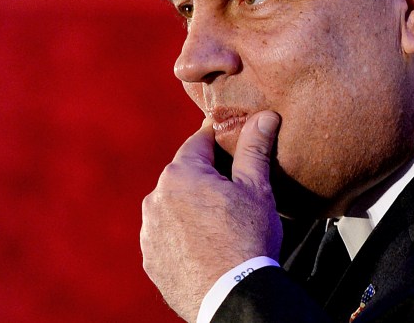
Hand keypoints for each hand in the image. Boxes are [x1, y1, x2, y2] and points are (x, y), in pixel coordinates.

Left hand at [140, 111, 283, 321]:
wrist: (231, 296)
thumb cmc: (247, 240)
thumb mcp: (257, 190)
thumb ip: (255, 149)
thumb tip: (264, 116)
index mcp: (180, 174)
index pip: (199, 142)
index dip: (218, 140)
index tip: (231, 141)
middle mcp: (156, 197)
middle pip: (184, 175)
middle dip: (204, 179)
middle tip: (232, 193)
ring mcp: (149, 230)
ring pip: (172, 206)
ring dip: (190, 208)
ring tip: (218, 224)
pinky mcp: (150, 257)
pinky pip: (165, 236)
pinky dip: (180, 237)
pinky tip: (203, 246)